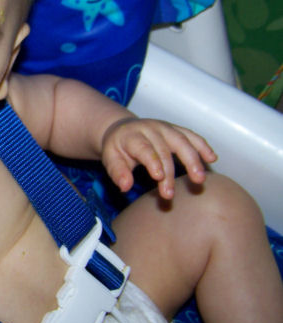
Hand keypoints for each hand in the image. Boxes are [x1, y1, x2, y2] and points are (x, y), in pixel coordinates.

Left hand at [101, 118, 216, 198]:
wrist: (122, 129)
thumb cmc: (118, 148)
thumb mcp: (110, 158)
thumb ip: (117, 172)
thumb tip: (125, 187)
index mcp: (132, 135)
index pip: (144, 149)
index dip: (153, 162)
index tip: (159, 178)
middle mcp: (151, 129)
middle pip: (164, 150)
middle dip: (169, 173)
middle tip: (170, 194)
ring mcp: (165, 128)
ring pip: (182, 141)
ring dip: (193, 159)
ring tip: (199, 178)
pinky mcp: (176, 130)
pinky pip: (192, 136)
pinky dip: (202, 146)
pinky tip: (212, 158)